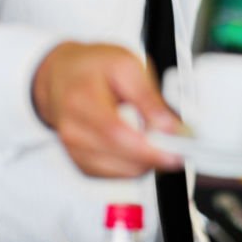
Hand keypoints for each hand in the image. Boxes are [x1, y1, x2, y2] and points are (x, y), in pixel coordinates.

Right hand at [31, 41, 183, 177]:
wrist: (62, 76)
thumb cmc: (94, 68)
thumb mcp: (126, 66)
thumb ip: (149, 98)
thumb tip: (170, 127)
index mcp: (82, 100)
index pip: (116, 133)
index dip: (150, 147)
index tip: (178, 150)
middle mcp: (73, 130)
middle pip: (120, 156)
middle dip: (156, 154)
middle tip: (179, 142)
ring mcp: (75, 150)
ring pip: (121, 171)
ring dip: (147, 160)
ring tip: (157, 136)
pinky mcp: (82, 164)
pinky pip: (116, 175)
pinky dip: (134, 164)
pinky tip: (140, 145)